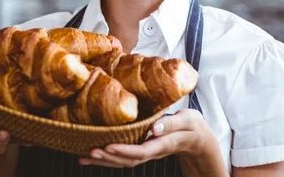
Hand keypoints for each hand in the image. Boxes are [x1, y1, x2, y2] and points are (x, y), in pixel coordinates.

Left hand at [79, 109, 211, 167]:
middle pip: (129, 160)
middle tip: (91, 152)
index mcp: (164, 144)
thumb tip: (154, 128)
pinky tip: (90, 158)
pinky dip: (107, 160)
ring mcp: (147, 154)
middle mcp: (153, 152)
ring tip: (85, 157)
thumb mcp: (188, 121)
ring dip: (105, 161)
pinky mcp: (143, 151)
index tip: (109, 146)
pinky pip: (123, 159)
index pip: (142, 151)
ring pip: (124, 162)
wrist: (197, 139)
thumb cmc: (192, 126)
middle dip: (109, 158)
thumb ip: (172, 124)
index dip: (125, 151)